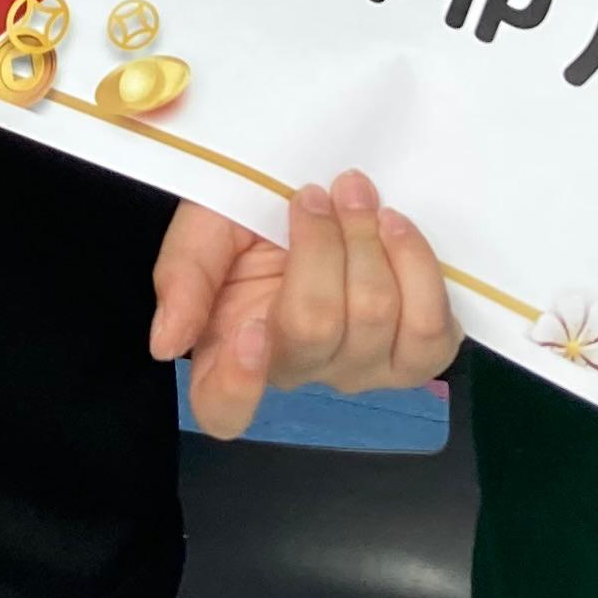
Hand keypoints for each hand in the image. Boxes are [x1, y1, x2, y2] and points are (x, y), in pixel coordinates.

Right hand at [149, 175, 455, 439]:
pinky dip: (419, 272)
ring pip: (376, 322)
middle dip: (323, 245)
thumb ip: (182, 277)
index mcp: (228, 354)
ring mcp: (360, 369)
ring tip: (357, 197)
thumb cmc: (250, 214)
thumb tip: (166, 343)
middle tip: (317, 193)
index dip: (240, 382)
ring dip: (370, 245)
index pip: (225, 409)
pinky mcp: (415, 354)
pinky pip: (431, 335)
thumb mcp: (203, 227)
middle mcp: (298, 373)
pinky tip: (397, 232)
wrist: (320, 188)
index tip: (252, 326)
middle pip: (316, 328)